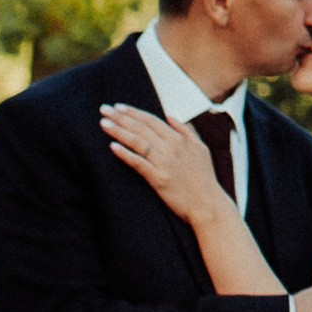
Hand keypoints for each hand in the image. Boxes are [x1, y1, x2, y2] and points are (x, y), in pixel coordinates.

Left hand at [101, 103, 225, 224]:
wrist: (208, 204)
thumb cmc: (205, 178)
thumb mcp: (201, 148)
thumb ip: (187, 130)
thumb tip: (170, 115)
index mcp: (180, 139)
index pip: (152, 120)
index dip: (134, 112)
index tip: (118, 107)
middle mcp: (172, 148)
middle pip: (142, 128)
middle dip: (121, 117)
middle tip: (104, 109)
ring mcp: (165, 163)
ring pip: (138, 142)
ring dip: (119, 131)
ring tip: (103, 124)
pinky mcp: (159, 179)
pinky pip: (138, 163)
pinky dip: (125, 154)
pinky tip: (112, 147)